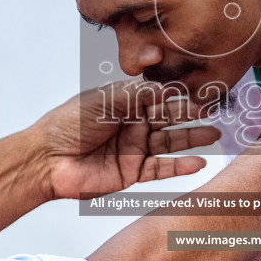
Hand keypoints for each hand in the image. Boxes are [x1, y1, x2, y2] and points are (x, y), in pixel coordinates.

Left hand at [30, 83, 220, 200]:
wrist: (46, 161)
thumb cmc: (66, 125)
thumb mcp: (102, 101)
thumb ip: (135, 95)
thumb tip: (165, 87)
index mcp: (124, 103)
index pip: (158, 96)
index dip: (179, 94)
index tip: (201, 89)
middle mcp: (132, 124)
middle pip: (169, 118)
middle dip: (192, 114)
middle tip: (214, 110)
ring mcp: (134, 149)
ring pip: (170, 142)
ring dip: (192, 139)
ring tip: (214, 135)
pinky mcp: (132, 172)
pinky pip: (161, 168)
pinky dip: (179, 166)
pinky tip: (197, 162)